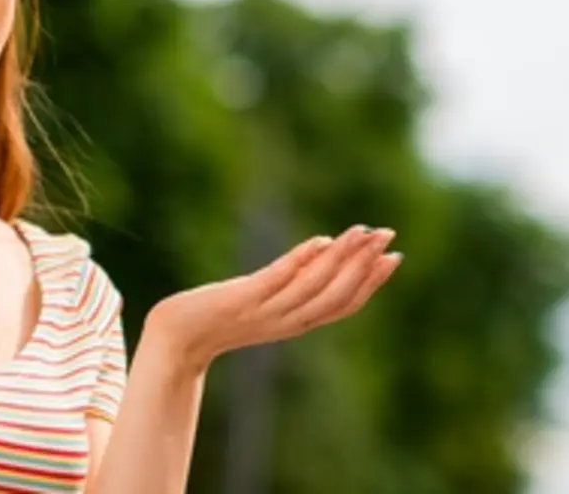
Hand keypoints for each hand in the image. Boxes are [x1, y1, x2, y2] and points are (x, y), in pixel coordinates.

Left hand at [147, 225, 400, 371]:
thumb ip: (289, 285)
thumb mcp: (261, 300)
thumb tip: (319, 251)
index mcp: (295, 322)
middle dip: (366, 265)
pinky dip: (301, 261)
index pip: (343, 305)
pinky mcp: (242, 300)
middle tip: (388, 236)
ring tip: (362, 231)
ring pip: (314, 286)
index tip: (394, 257)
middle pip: (337, 295)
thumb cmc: (216, 317)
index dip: (371, 282)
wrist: (175, 337)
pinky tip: (319, 241)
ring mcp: (265, 311)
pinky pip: (277, 280)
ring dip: (342, 258)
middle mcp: (286, 321)